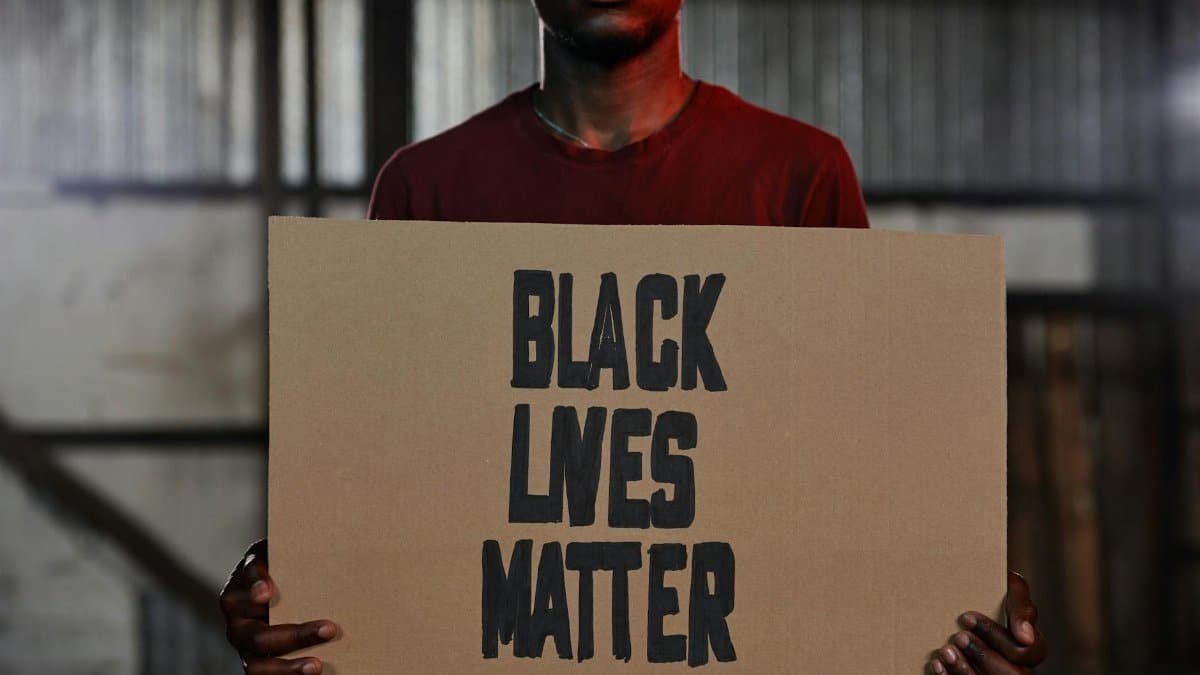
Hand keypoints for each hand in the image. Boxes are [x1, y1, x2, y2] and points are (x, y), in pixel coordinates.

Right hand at [220, 539, 338, 673]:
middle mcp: (236, 620)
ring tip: (317, 666)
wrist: (278, 588)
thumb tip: (327, 540)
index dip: (254, 586)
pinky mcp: (257, 662)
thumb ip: (289, 549)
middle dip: (293, 635)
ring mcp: (244, 646)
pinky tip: (317, 672)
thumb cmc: (283, 568)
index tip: (266, 592)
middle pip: (256, 634)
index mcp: (240, 586)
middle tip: (329, 629)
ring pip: (257, 665)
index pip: (245, 583)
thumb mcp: (281, 553)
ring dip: (288, 668)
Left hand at [928, 571, 1047, 673]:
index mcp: (1029, 648)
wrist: (965, 603)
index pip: (1026, 651)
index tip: (967, 617)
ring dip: (965, 670)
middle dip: (983, 655)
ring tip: (945, 651)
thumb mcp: (1007, 589)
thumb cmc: (990, 596)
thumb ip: (1020, 602)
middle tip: (958, 636)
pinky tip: (937, 664)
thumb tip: (1024, 636)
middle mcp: (1017, 668)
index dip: (996, 635)